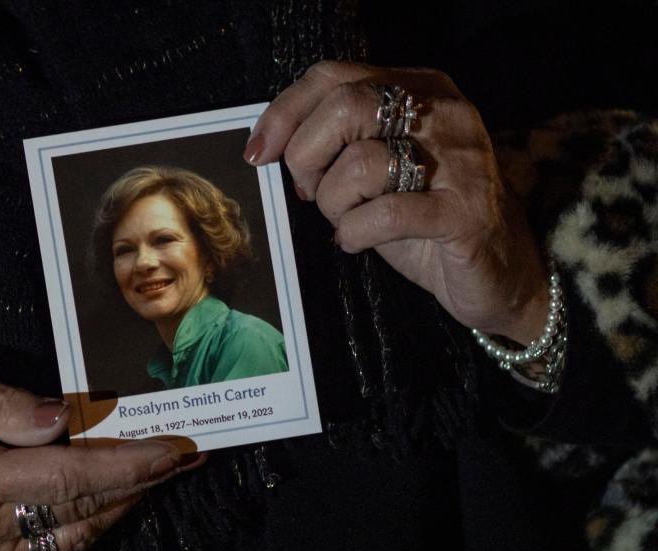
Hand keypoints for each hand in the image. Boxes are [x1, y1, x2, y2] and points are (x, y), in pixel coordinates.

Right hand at [0, 360, 195, 550]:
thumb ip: (2, 403)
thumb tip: (63, 419)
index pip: (67, 477)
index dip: (129, 465)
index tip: (177, 451)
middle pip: (81, 510)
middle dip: (142, 483)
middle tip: (186, 457)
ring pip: (70, 538)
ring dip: (118, 505)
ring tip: (157, 472)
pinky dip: (81, 523)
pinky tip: (105, 497)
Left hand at [245, 61, 548, 343]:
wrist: (496, 271)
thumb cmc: (421, 218)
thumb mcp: (375, 168)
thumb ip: (336, 142)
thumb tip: (271, 143)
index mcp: (420, 89)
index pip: (334, 76)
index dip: (285, 113)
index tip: (258, 153)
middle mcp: (444, 113)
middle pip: (345, 107)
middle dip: (306, 156)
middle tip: (309, 191)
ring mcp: (461, 160)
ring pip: (360, 163)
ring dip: (334, 203)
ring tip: (347, 221)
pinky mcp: (465, 212)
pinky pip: (385, 214)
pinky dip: (355, 232)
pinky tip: (357, 241)